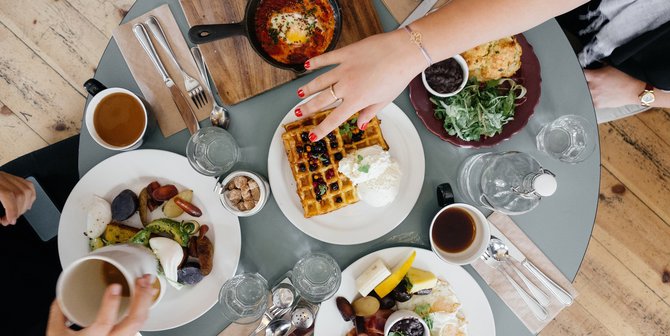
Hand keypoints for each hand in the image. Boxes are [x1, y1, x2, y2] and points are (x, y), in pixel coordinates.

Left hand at [0, 171, 35, 225]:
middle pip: (21, 193)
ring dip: (26, 205)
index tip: (11, 220)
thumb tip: (4, 220)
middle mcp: (2, 178)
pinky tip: (25, 204)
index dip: (12, 209)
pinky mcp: (11, 177)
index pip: (9, 195)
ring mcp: (7, 177)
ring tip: (17, 214)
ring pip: (28, 189)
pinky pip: (28, 185)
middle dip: (19, 210)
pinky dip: (30, 197)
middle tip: (11, 219)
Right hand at [47, 275, 155, 335]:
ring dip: (146, 303)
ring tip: (148, 286)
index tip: (115, 286)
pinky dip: (144, 311)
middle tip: (142, 281)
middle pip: (133, 322)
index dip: (111, 304)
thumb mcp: (55, 334)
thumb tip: (61, 295)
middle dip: (142, 299)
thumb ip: (58, 313)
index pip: (104, 323)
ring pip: (140, 324)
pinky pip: (139, 326)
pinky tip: (146, 301)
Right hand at [295, 29, 425, 139]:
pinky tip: (307, 66)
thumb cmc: (398, 77)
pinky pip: (327, 59)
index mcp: (357, 100)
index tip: (312, 136)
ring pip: (320, 81)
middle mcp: (346, 86)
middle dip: (308, 108)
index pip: (334, 119)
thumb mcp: (385, 100)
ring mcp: (344, 69)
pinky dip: (316, 62)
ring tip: (299, 94)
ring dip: (308, 88)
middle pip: (322, 100)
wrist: (403, 52)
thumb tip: (360, 125)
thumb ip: (370, 112)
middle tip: (298, 113)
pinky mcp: (346, 53)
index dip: (321, 129)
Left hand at [584, 66, 645, 108]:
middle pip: (580, 84)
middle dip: (582, 82)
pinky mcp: (598, 105)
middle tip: (586, 81)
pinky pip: (589, 102)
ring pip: (583, 94)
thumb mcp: (612, 67)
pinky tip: (595, 96)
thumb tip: (595, 65)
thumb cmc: (627, 78)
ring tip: (593, 89)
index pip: (580, 73)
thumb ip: (600, 66)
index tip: (579, 72)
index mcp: (595, 76)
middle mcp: (592, 87)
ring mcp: (594, 97)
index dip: (579, 72)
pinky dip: (590, 99)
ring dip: (586, 91)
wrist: (635, 91)